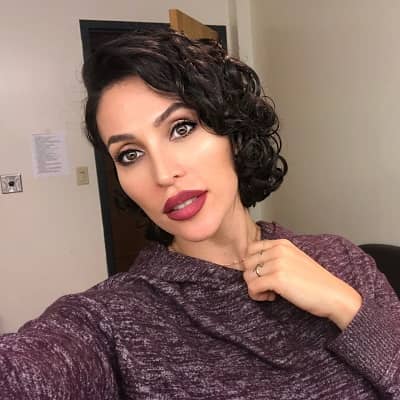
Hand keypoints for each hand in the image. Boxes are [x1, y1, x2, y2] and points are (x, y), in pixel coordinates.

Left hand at [242, 239, 361, 329]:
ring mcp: (277, 263)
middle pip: (247, 263)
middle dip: (253, 277)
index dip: (253, 265)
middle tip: (267, 287)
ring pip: (248, 276)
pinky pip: (252, 287)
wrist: (333, 295)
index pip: (251, 249)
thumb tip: (253, 266)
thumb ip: (275, 257)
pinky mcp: (277, 279)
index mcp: (282, 244)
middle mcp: (278, 250)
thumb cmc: (314, 282)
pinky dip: (257, 296)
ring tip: (271, 293)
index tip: (265, 275)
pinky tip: (271, 298)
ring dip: (255, 288)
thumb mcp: (294, 260)